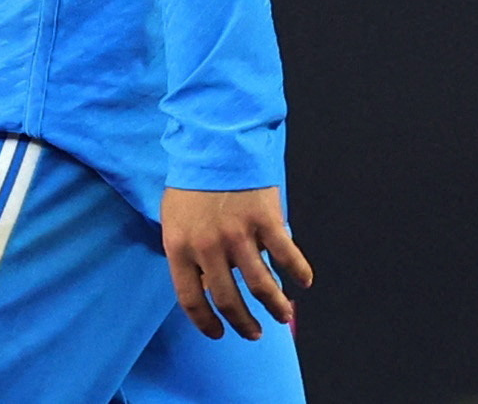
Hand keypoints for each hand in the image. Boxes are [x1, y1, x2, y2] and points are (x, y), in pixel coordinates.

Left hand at [161, 186, 313, 340]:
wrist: (213, 144)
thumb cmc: (191, 183)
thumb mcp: (174, 218)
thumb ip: (186, 251)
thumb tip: (204, 286)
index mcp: (178, 246)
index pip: (190, 299)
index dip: (206, 322)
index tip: (219, 333)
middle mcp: (207, 246)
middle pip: (229, 300)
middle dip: (245, 324)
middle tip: (255, 333)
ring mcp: (238, 235)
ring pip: (261, 287)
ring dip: (276, 307)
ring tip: (283, 315)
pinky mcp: (265, 221)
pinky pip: (287, 257)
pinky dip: (299, 274)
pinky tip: (303, 282)